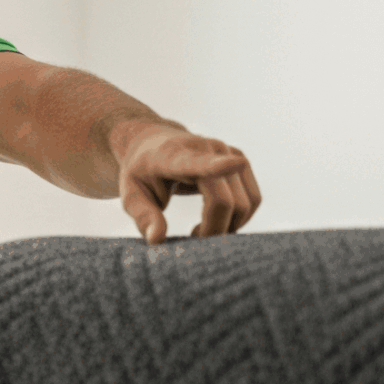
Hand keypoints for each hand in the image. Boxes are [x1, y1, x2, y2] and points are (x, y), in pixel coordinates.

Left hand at [113, 122, 261, 243]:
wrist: (153, 144)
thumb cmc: (141, 172)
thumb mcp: (131, 194)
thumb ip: (144, 216)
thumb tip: (156, 240)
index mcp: (174, 156)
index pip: (197, 162)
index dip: (218, 165)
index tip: (235, 163)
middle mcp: (207, 149)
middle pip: (224, 201)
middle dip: (213, 230)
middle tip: (191, 239)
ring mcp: (229, 152)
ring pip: (245, 203)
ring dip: (229, 226)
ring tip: (201, 230)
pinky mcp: (242, 161)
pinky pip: (253, 199)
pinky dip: (239, 218)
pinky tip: (216, 220)